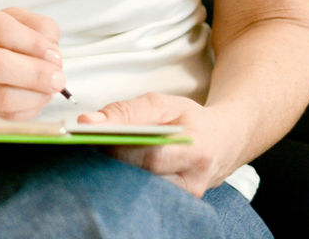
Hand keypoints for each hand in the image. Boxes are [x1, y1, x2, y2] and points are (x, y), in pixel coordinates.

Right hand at [0, 4, 63, 118]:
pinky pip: (0, 116)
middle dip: (36, 73)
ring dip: (35, 96)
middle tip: (57, 77)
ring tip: (47, 90)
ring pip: (0, 96)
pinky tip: (32, 101)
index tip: (54, 54)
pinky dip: (25, 110)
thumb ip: (29, 24)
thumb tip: (51, 47)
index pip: (1, 28)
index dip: (34, 43)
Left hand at [78, 93, 242, 197]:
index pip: (150, 156)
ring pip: (137, 188)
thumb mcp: (162, 104)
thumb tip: (90, 121)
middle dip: (109, 158)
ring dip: (112, 170)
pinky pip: (140, 193)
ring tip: (96, 150)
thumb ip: (127, 111)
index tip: (89, 132)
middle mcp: (193, 182)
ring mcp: (183, 198)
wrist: (222, 141)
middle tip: (86, 141)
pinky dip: (121, 178)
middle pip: (141, 176)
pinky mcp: (173, 205)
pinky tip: (109, 164)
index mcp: (196, 152)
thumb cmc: (191, 120)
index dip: (117, 145)